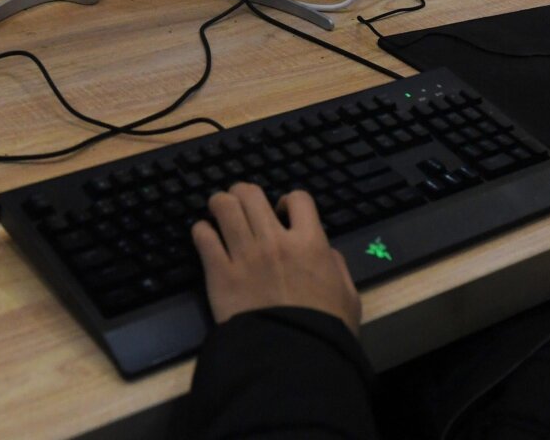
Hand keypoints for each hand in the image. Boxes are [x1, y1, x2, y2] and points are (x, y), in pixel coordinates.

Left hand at [192, 183, 360, 336]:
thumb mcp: (347, 296)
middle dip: (244, 194)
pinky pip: (203, 236)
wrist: (292, 356)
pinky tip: (205, 238)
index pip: (298, 198)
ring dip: (220, 204)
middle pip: (251, 194)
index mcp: (310, 243)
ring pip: (224, 206)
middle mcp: (275, 240)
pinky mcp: (219, 273)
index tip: (282, 213)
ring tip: (219, 212)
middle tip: (241, 206)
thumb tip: (325, 251)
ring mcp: (244, 254)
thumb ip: (337, 266)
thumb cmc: (326, 329)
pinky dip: (202, 231)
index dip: (289, 200)